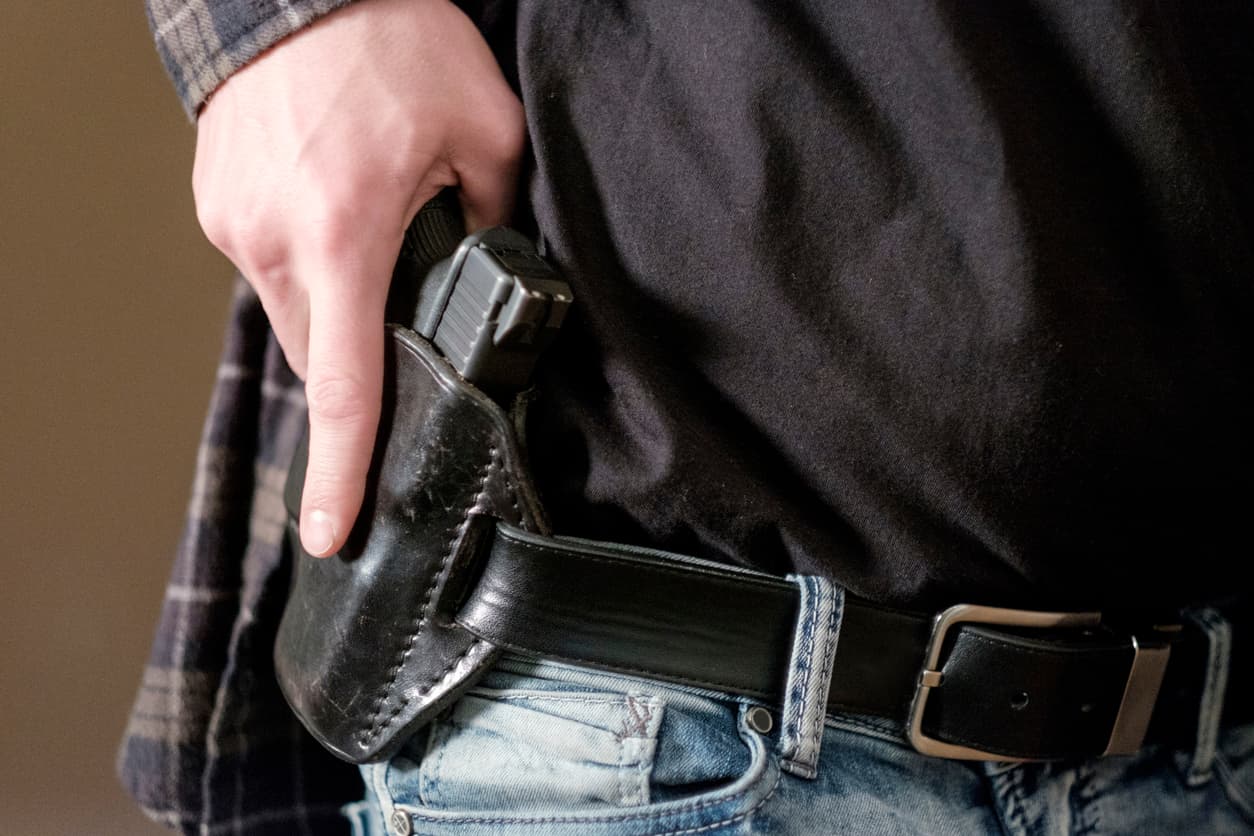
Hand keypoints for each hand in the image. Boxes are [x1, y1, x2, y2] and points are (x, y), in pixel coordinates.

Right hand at [193, 0, 524, 556]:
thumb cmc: (392, 43)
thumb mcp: (485, 133)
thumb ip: (493, 223)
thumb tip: (485, 274)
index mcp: (343, 236)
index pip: (345, 384)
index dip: (342, 470)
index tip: (334, 531)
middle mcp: (274, 242)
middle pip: (321, 356)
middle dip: (364, 357)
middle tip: (406, 317)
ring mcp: (234, 224)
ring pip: (293, 315)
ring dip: (337, 305)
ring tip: (371, 237)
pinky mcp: (217, 206)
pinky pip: (269, 267)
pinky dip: (308, 264)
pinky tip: (338, 211)